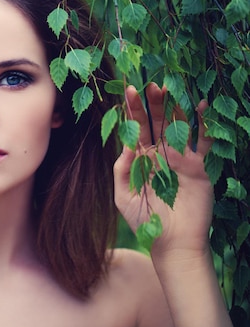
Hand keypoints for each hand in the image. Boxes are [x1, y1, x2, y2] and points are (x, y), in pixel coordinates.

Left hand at [113, 83, 213, 257]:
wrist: (173, 242)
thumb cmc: (145, 221)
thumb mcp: (123, 196)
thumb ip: (122, 170)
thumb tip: (125, 145)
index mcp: (142, 159)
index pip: (136, 129)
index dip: (133, 110)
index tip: (129, 91)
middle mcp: (161, 154)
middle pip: (157, 122)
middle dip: (154, 103)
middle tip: (151, 84)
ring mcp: (181, 158)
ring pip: (179, 126)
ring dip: (175, 107)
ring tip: (170, 87)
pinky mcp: (200, 166)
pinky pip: (203, 140)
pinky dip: (204, 123)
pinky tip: (202, 105)